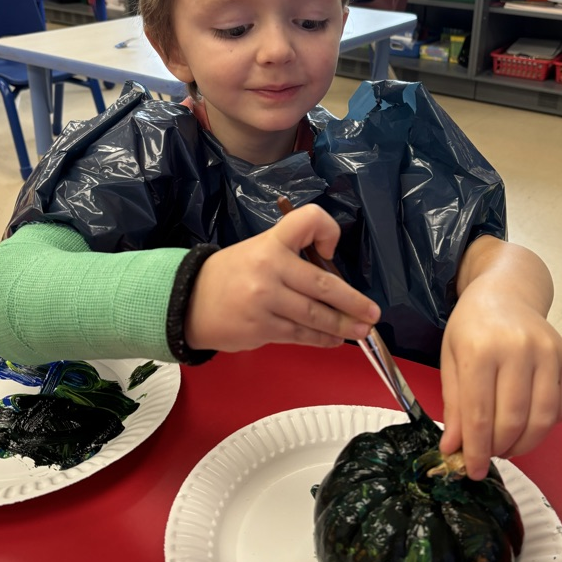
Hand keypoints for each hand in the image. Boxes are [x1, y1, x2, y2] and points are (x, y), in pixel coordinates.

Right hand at [184, 204, 380, 352]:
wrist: (189, 301)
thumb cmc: (232, 274)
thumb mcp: (258, 249)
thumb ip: (293, 257)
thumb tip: (335, 281)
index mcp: (270, 242)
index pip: (308, 221)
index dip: (328, 232)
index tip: (331, 251)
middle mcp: (269, 268)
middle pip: (323, 285)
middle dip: (353, 302)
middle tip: (372, 313)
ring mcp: (265, 301)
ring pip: (315, 316)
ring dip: (342, 326)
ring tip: (360, 330)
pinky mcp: (261, 328)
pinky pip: (300, 334)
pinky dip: (321, 338)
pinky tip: (333, 340)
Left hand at [439, 239, 561, 479]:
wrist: (506, 292)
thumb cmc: (472, 326)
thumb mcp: (451, 359)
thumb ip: (454, 405)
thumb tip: (454, 448)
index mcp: (481, 350)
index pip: (480, 415)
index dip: (476, 450)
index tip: (472, 471)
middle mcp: (518, 350)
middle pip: (513, 420)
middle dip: (499, 448)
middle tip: (489, 455)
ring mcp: (548, 353)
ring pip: (543, 419)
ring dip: (525, 443)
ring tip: (508, 446)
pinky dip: (548, 425)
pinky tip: (530, 424)